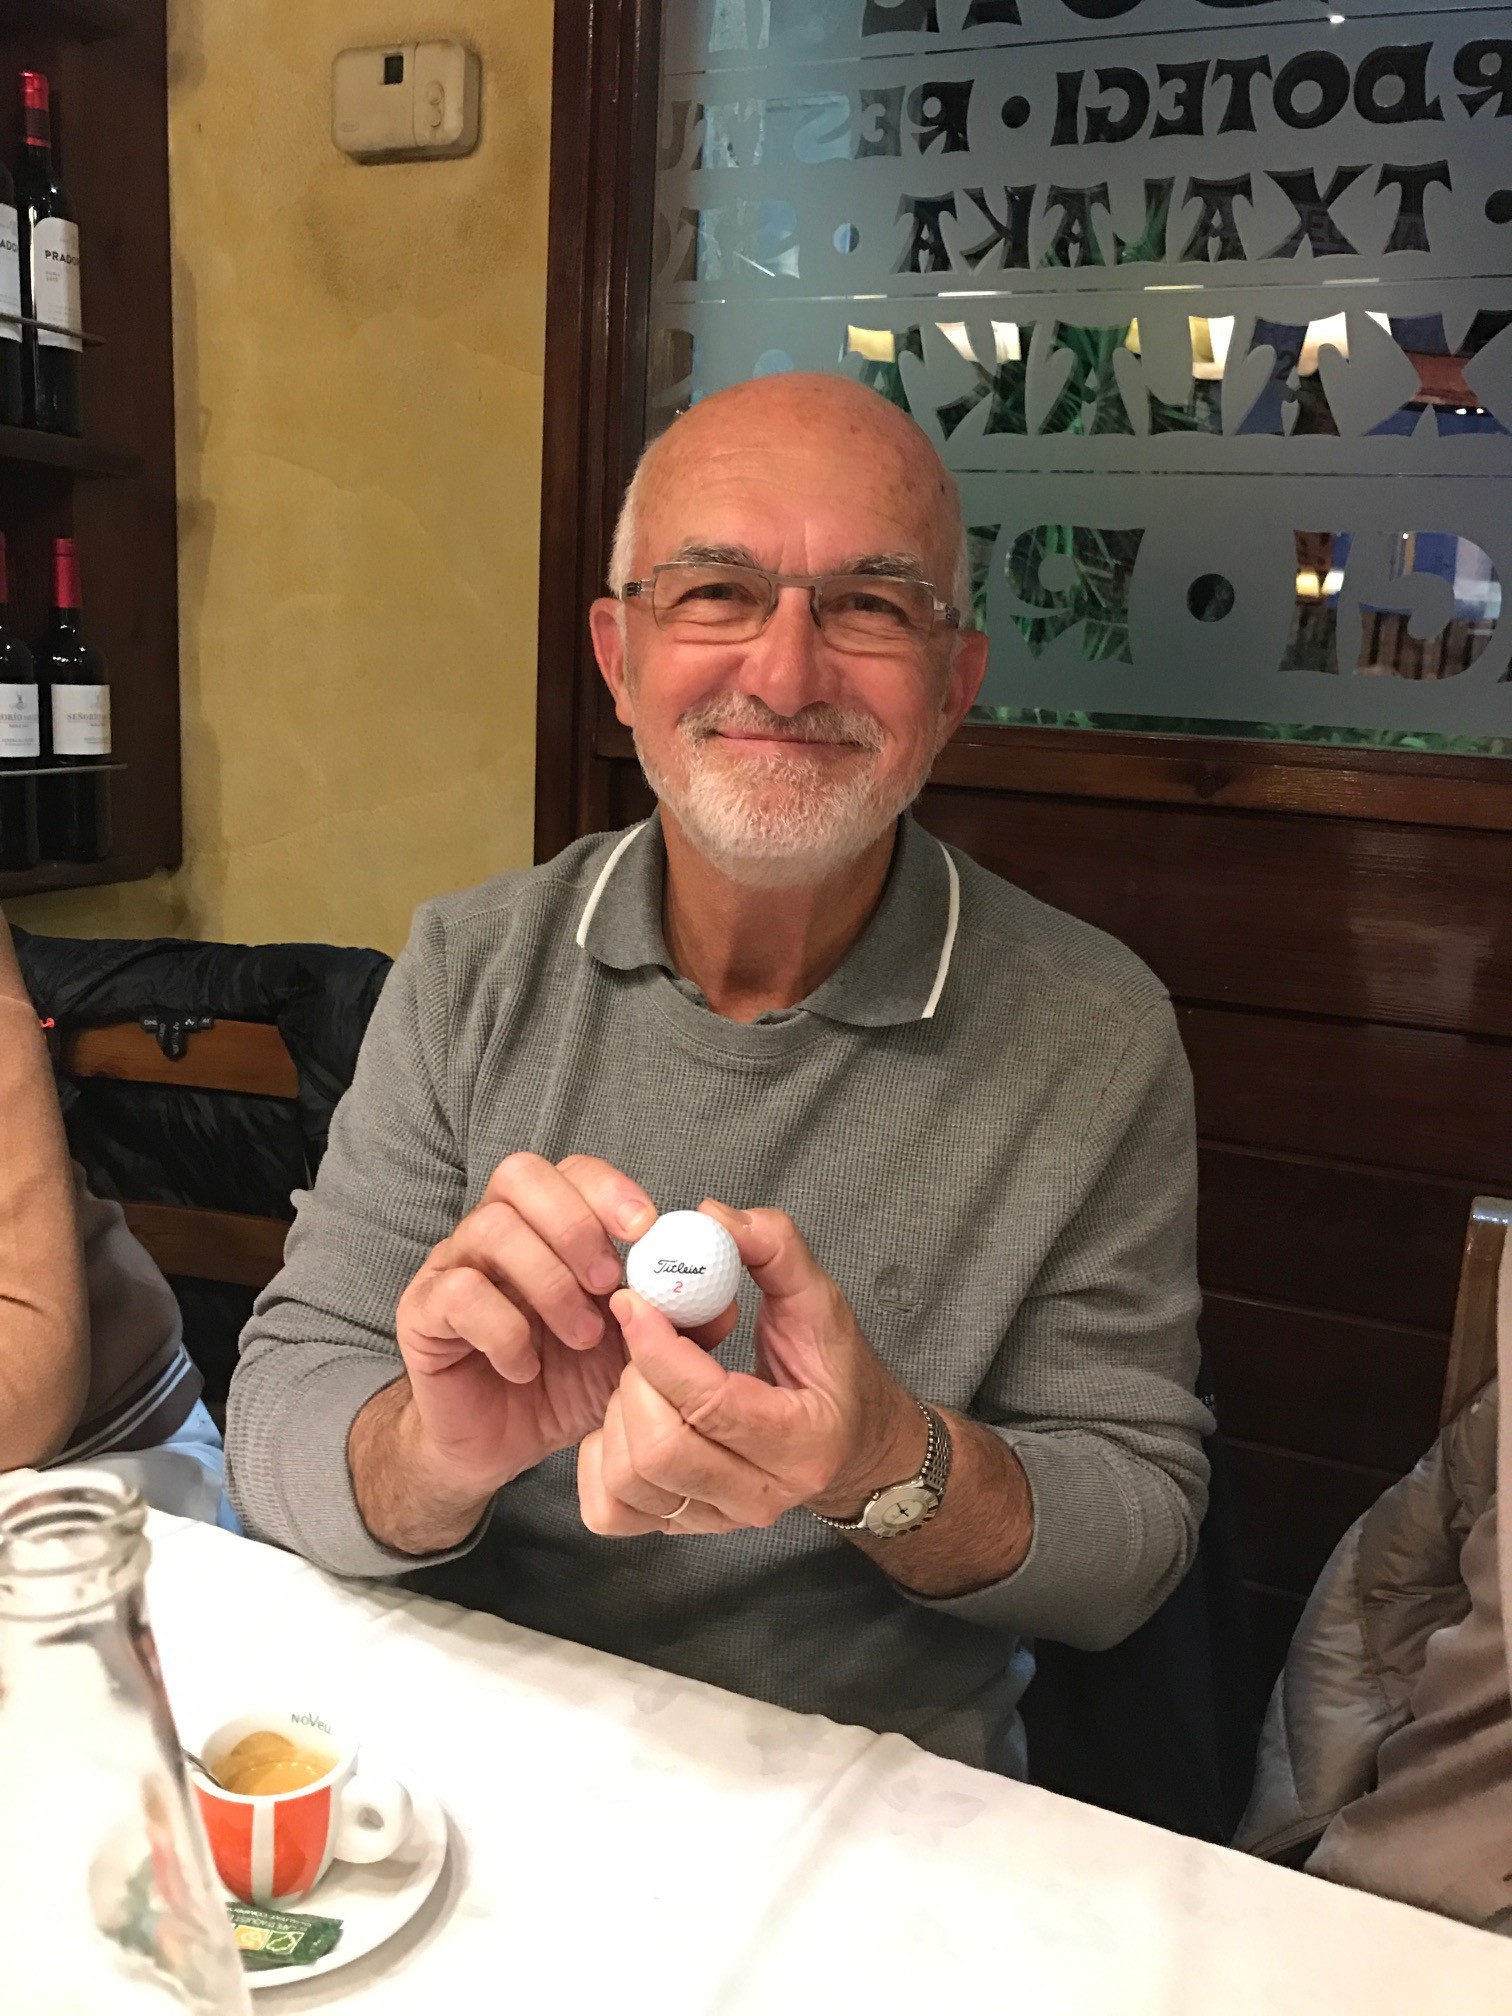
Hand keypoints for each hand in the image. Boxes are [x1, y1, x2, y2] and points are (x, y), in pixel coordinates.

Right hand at [390, 1155, 733, 1505]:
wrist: (501, 1445)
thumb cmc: (568, 1383)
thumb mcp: (635, 1353)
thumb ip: (679, 1322)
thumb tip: (723, 1299)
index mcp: (547, 1226)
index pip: (571, 1170)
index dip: (609, 1189)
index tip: (647, 1230)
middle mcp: (496, 1231)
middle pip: (520, 1175)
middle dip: (573, 1223)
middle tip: (608, 1283)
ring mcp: (454, 1267)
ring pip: (489, 1228)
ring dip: (548, 1282)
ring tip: (580, 1336)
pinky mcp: (422, 1313)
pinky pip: (456, 1294)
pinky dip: (502, 1329)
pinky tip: (526, 1368)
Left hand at [576, 1202, 923, 1536]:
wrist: (846, 1443)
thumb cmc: (831, 1371)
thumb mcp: (818, 1300)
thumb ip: (773, 1248)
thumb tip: (710, 1216)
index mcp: (802, 1442)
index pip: (711, 1404)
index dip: (659, 1347)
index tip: (633, 1300)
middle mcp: (760, 1497)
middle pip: (661, 1448)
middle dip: (638, 1380)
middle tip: (646, 1338)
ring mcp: (716, 1521)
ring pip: (631, 1478)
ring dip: (619, 1413)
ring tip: (645, 1375)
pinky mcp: (679, 1530)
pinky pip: (609, 1508)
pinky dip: (601, 1458)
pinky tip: (629, 1419)